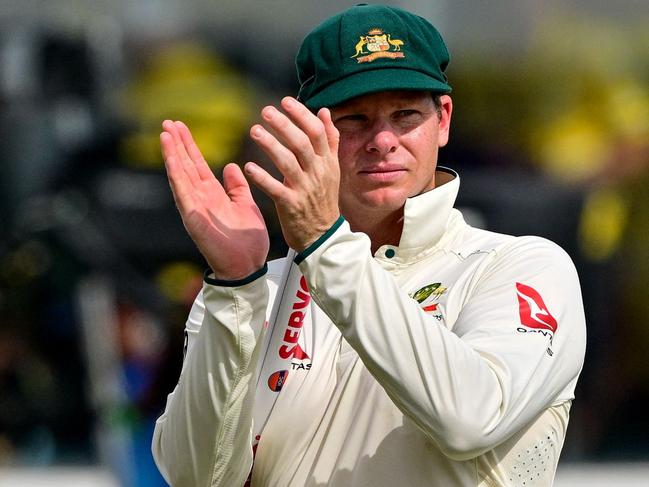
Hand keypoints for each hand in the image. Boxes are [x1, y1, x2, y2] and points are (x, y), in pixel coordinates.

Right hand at [161, 120, 268, 279]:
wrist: (248, 267)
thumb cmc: (248, 242)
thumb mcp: (246, 206)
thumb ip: (237, 187)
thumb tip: (231, 166)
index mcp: (213, 196)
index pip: (197, 166)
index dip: (190, 147)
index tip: (181, 128)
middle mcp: (200, 200)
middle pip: (186, 166)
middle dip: (178, 144)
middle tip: (168, 122)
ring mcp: (195, 208)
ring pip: (180, 176)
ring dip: (172, 154)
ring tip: (165, 133)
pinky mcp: (194, 218)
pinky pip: (183, 192)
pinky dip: (176, 174)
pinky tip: (171, 157)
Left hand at [244, 97, 340, 250]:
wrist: (323, 236)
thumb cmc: (323, 199)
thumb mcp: (331, 169)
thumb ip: (329, 140)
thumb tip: (324, 111)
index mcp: (327, 162)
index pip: (316, 132)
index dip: (301, 115)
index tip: (285, 101)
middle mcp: (317, 173)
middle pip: (302, 144)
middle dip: (284, 125)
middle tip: (266, 111)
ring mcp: (304, 190)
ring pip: (288, 163)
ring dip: (271, 145)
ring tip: (255, 131)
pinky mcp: (291, 206)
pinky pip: (275, 189)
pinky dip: (262, 178)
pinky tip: (248, 167)